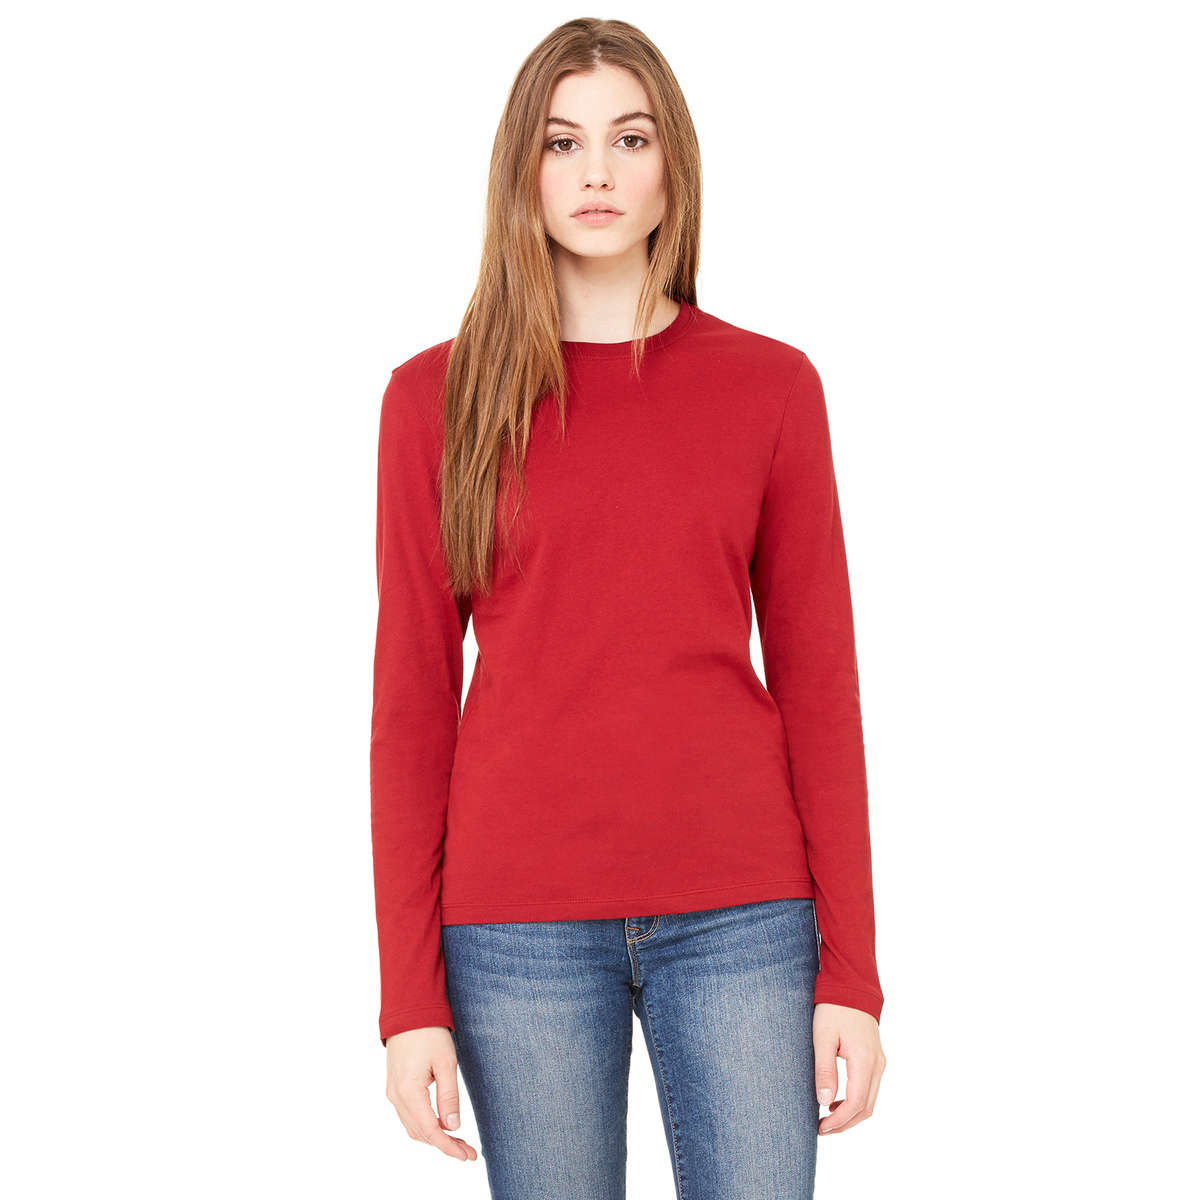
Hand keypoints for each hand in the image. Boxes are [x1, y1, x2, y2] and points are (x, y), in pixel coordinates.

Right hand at [385, 1026, 478, 1161]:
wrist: (408, 1011)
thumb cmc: (429, 1033)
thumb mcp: (446, 1063)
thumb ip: (449, 1097)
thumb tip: (453, 1127)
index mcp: (408, 1091)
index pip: (430, 1130)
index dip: (449, 1147)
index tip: (467, 1156)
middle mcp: (396, 1096)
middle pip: (420, 1133)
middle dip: (444, 1144)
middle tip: (468, 1151)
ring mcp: (392, 1092)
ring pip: (413, 1127)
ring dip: (435, 1137)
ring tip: (459, 1141)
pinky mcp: (395, 1087)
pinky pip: (409, 1115)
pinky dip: (425, 1125)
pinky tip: (442, 1125)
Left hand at [812, 1003, 885, 1134]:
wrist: (851, 985)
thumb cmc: (833, 1008)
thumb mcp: (822, 1037)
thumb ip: (824, 1070)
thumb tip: (824, 1102)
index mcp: (865, 1061)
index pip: (856, 1104)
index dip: (839, 1121)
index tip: (821, 1128)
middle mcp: (877, 1065)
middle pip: (866, 1108)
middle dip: (845, 1123)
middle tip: (822, 1129)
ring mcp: (879, 1061)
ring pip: (870, 1100)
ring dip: (851, 1114)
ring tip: (827, 1118)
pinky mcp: (876, 1058)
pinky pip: (870, 1088)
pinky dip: (856, 1101)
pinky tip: (837, 1100)